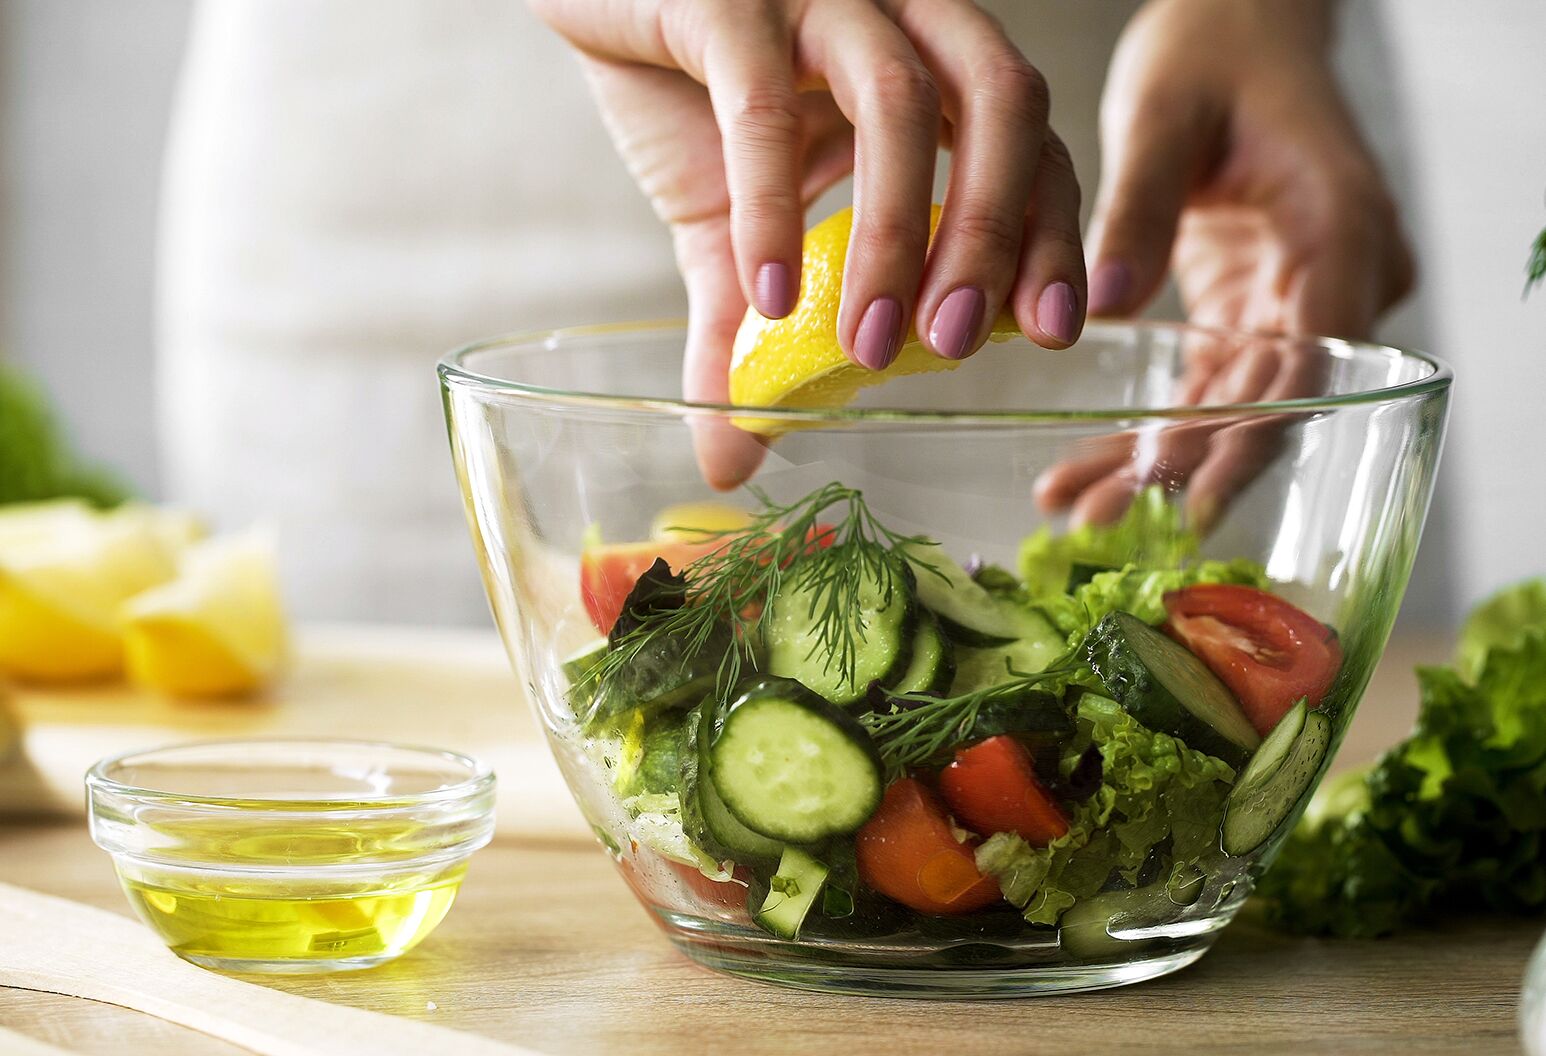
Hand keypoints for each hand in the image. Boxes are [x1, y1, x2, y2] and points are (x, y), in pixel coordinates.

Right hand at [530, 0, 1087, 486]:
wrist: (589, 2)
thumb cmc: (683, 99)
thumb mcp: (731, 232)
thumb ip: (746, 337)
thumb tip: (732, 460)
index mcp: (927, 62)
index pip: (1032, 140)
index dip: (1051, 231)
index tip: (1050, 331)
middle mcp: (895, 15)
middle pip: (1003, 104)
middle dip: (997, 234)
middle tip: (958, 345)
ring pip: (901, 101)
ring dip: (898, 235)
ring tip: (867, 347)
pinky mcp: (725, 0)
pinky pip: (765, 104)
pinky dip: (775, 206)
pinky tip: (771, 294)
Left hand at [1036, 0, 1412, 528]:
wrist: (1242, 22)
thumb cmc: (1216, 48)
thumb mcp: (1163, 113)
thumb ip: (1138, 206)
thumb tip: (1102, 307)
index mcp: (1339, 228)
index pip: (1305, 358)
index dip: (1247, 435)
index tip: (1185, 493)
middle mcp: (1335, 277)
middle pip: (1269, 399)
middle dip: (1186, 467)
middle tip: (1100, 522)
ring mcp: (1299, 298)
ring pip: (1235, 404)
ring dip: (1159, 459)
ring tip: (1078, 510)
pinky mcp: (1255, 305)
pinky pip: (1212, 383)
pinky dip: (1157, 424)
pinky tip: (1095, 469)